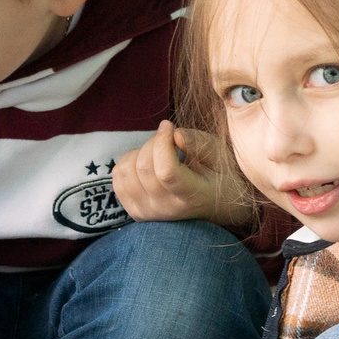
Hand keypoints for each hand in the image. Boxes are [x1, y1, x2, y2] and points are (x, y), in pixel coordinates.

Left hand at [110, 122, 255, 228]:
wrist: (216, 208)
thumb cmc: (221, 177)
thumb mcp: (220, 158)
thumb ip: (200, 145)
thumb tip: (175, 135)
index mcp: (193, 197)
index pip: (166, 172)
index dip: (162, 142)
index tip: (169, 126)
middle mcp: (167, 209)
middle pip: (144, 167)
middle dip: (153, 142)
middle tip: (168, 137)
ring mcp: (147, 212)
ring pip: (127, 171)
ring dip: (139, 151)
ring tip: (159, 151)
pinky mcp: (134, 211)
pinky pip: (118, 178)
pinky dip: (128, 162)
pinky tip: (147, 161)